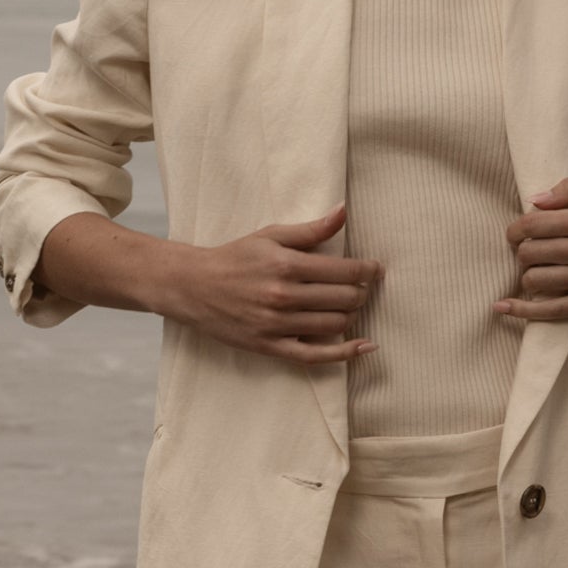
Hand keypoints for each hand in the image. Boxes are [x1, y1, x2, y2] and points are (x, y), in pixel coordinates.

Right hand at [164, 204, 380, 362]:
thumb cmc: (234, 258)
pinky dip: (345, 353)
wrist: (192, 287)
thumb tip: (343, 211)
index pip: (345, 271)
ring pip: (335, 325)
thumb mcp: (270, 236)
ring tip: (350, 306)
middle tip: (362, 288)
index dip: (368, 271)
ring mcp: (277, 325)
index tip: (375, 270)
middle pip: (345, 299)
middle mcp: (284, 296)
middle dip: (362, 293)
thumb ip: (310, 229)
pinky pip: (316, 356)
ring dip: (352, 315)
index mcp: (287, 265)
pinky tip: (364, 346)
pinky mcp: (270, 347)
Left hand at [496, 177, 567, 318]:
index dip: (516, 228)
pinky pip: (553, 310)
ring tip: (536, 269)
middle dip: (522, 250)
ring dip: (527, 274)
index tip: (516, 231)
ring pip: (537, 281)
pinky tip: (503, 308)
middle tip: (530, 249)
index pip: (535, 224)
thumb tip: (537, 199)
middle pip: (532, 253)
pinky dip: (524, 310)